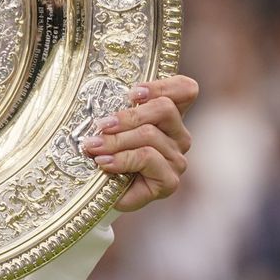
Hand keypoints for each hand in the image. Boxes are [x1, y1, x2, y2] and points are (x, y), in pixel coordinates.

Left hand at [83, 75, 199, 211]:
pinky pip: (147, 158)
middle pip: (164, 109)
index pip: (185, 90)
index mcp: (168, 117)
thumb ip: (117, 110)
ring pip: (149, 134)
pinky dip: (121, 159)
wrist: (101, 193)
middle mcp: (178, 136)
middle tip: (101, 125)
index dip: (162, 86)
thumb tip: (102, 103)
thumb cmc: (106, 153)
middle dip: (128, 115)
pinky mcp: (170, 181)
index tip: (132, 94)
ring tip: (94, 147)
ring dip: (116, 140)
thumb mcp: (110, 126)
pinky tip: (104, 162)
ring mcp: (176, 159)